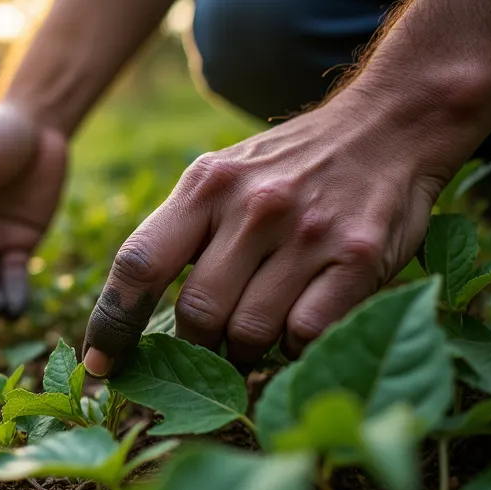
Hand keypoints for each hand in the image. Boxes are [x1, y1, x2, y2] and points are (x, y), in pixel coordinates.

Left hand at [82, 88, 467, 375]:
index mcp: (206, 186)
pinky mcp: (360, 257)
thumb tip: (128, 315)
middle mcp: (254, 207)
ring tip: (263, 326)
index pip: (138, 264)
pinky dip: (295, 345)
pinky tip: (302, 321)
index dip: (112, 322)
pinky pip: (306, 334)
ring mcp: (308, 233)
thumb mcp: (224, 176)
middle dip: (201, 343)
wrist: (391, 124)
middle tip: (218, 340)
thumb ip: (181, 232)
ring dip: (249, 349)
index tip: (99, 366)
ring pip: (250, 332)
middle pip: (198, 314)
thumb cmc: (292, 166)